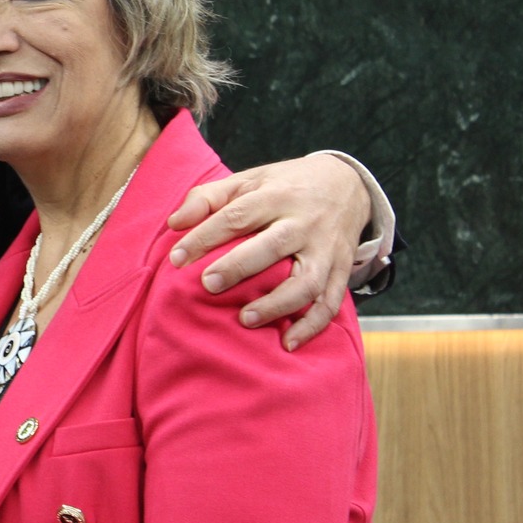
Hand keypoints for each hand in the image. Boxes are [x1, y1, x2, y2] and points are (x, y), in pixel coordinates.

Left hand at [166, 153, 370, 350]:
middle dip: (240, 266)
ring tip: (245, 319)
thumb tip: (174, 222)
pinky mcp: (341, 269)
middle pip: (274, 245)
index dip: (205, 236)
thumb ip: (208, 197)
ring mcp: (326, 249)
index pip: (237, 215)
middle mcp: (305, 222)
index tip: (177, 258)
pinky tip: (288, 342)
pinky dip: (312, 325)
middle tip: (208, 284)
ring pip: (307, 280)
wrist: (348, 184)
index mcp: (277, 196)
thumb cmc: (285, 186)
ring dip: (277, 303)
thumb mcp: (248, 179)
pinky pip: (330, 301)